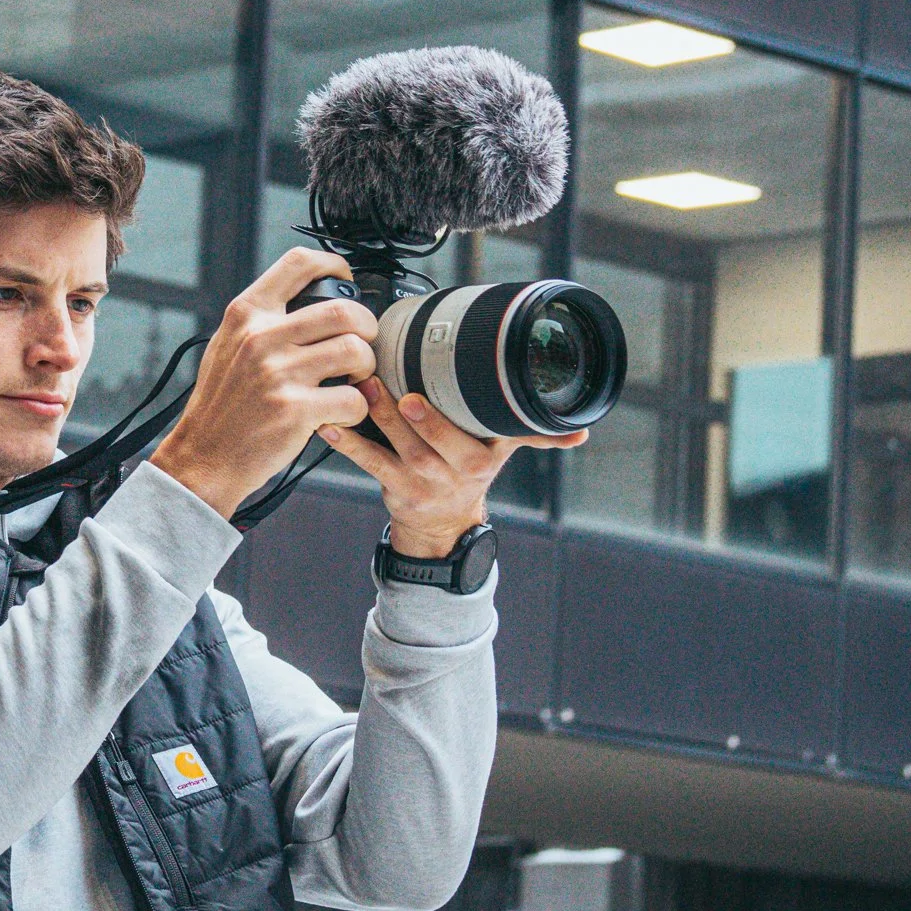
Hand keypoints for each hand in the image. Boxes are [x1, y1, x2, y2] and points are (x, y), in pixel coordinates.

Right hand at [151, 248, 379, 518]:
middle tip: (362, 342)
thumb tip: (310, 300)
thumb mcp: (228, 345)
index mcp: (247, 314)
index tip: (345, 278)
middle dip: (366, 327)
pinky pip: (353, 398)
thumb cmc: (221, 405)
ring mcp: (278, 373)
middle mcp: (262, 337)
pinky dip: (357, 408)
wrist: (203, 456)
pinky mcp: (295, 410)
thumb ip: (263, 320)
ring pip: (355, 350)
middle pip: (343, 310)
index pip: (299, 263)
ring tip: (354, 379)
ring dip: (366, 367)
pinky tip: (340, 412)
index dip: (334, 265)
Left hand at [320, 377, 588, 558]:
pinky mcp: (392, 485)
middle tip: (393, 388)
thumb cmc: (470, 471)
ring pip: (398, 449)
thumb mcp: (504, 452)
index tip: (433, 393)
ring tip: (362, 387)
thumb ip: (536, 433)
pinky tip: (328, 423)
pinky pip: (366, 462)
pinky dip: (346, 442)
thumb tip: (582, 430)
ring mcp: (419, 481)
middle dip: (414, 418)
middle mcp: (452, 472)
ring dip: (378, 418)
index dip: (451, 418)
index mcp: (482, 459)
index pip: (472, 436)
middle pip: (433, 443)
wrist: (444, 523)